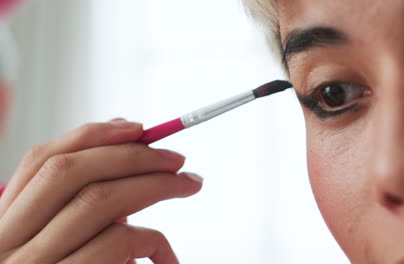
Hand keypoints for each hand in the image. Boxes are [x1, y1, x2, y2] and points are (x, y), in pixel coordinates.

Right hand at [0, 119, 202, 263]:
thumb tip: (126, 157)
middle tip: (177, 159)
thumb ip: (77, 207)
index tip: (136, 127)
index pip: (39, 160)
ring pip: (99, 202)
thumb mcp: (56, 243)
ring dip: (155, 186)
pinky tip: (166, 253)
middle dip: (132, 156)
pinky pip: (118, 245)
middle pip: (72, 172)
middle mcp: (7, 244)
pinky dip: (152, 239)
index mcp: (4, 225)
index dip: (90, 135)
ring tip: (188, 186)